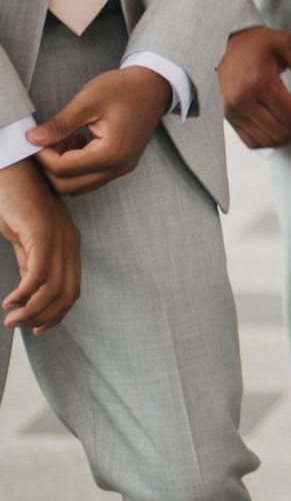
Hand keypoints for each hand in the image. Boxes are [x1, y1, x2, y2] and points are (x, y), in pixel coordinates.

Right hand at [0, 158, 80, 333]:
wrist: (10, 170)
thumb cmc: (15, 202)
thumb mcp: (25, 239)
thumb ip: (29, 263)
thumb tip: (28, 292)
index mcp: (69, 245)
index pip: (71, 290)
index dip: (56, 314)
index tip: (37, 329)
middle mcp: (70, 243)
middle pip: (66, 294)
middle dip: (44, 317)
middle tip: (19, 325)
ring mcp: (59, 237)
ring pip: (52, 289)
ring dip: (31, 311)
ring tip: (10, 318)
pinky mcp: (42, 233)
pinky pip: (38, 275)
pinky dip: (24, 294)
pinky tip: (8, 300)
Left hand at [28, 66, 170, 196]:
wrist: (154, 85)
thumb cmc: (124, 88)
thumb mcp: (88, 101)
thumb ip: (59, 124)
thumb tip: (32, 139)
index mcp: (111, 153)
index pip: (64, 169)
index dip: (42, 156)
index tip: (34, 139)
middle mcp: (118, 167)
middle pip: (68, 186)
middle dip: (50, 167)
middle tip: (46, 141)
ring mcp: (121, 169)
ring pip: (78, 186)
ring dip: (63, 169)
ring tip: (62, 140)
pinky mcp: (121, 165)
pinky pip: (90, 178)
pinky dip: (76, 167)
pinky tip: (76, 143)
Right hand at [219, 25, 290, 149]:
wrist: (223, 44)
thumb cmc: (255, 42)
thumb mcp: (287, 44)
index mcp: (258, 81)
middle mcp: (242, 100)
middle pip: (282, 132)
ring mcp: (233, 112)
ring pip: (268, 141)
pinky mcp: (229, 118)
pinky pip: (253, 141)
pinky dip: (273, 141)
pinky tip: (287, 131)